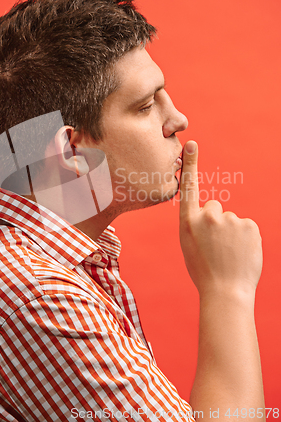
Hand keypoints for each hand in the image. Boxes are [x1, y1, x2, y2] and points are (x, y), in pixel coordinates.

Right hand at [179, 141, 262, 296]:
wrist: (226, 292)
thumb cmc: (204, 271)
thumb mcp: (188, 245)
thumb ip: (195, 224)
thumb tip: (210, 215)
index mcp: (188, 222)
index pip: (189, 187)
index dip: (191, 165)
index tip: (192, 145)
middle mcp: (208, 216)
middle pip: (214, 208)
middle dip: (216, 222)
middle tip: (216, 246)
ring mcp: (230, 219)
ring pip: (231, 220)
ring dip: (232, 233)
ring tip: (229, 254)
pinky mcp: (249, 225)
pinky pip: (246, 226)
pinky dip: (245, 237)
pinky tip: (241, 252)